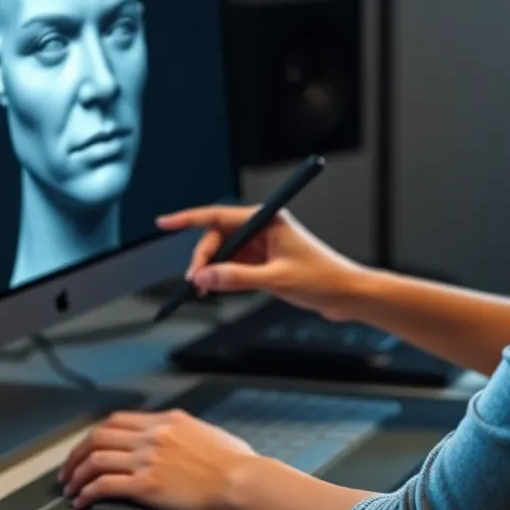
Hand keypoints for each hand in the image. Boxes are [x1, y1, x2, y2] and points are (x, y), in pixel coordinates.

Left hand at [59, 409, 254, 509]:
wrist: (240, 480)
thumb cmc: (233, 462)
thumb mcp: (206, 433)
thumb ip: (184, 433)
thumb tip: (177, 440)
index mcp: (168, 419)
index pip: (119, 420)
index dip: (96, 435)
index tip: (87, 448)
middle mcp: (154, 434)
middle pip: (100, 435)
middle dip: (77, 454)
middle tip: (69, 470)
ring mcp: (149, 458)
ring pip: (96, 459)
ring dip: (77, 475)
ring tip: (71, 489)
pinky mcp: (146, 484)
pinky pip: (105, 485)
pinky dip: (87, 493)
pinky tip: (83, 502)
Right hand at [157, 204, 369, 320]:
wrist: (345, 293)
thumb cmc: (321, 278)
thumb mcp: (275, 279)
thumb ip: (236, 278)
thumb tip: (203, 278)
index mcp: (268, 219)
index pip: (219, 215)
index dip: (188, 218)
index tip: (164, 221)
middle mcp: (263, 228)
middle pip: (218, 237)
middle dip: (203, 258)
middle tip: (195, 283)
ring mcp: (264, 245)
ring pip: (224, 253)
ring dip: (212, 270)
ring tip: (203, 291)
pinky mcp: (266, 262)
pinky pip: (234, 265)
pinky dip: (223, 277)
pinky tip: (215, 290)